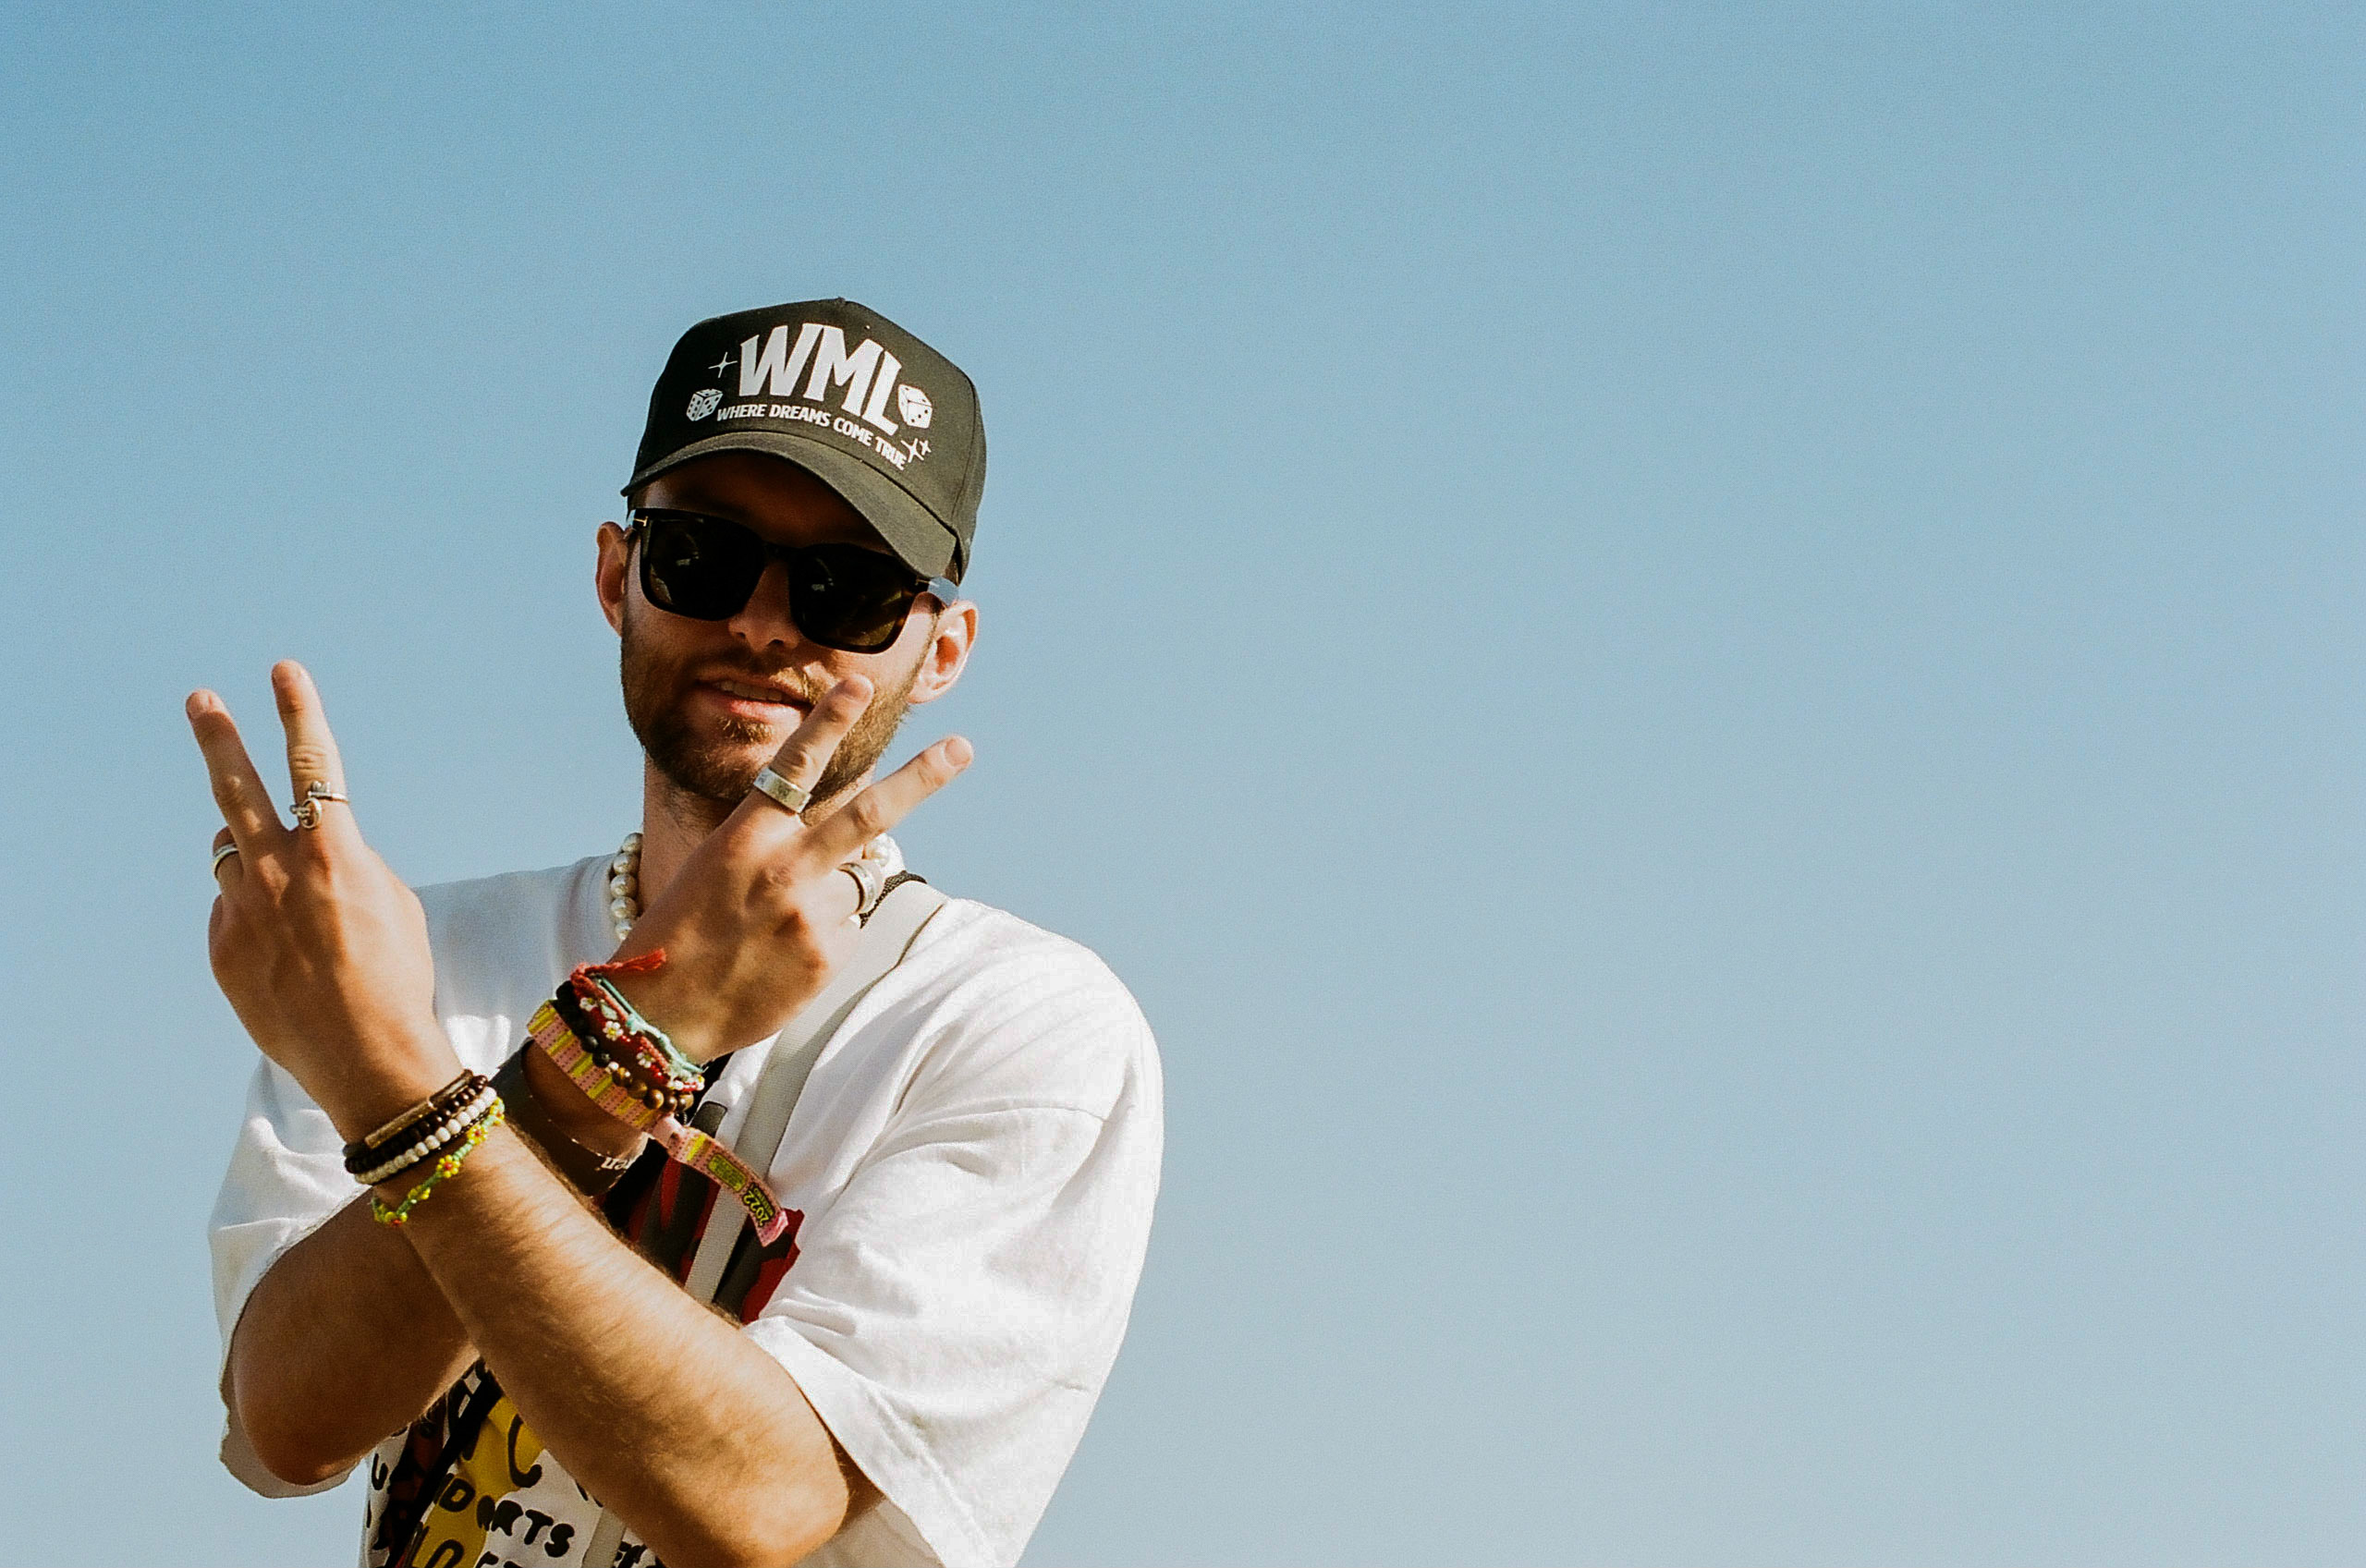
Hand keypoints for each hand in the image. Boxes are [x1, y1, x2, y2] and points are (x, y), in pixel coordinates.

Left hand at [189, 661, 457, 1140]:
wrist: (367, 1054)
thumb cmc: (397, 974)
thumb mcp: (392, 901)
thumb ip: (346, 861)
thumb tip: (303, 849)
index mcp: (333, 852)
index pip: (313, 764)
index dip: (299, 711)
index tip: (284, 670)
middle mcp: (278, 872)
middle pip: (234, 788)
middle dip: (218, 736)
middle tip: (201, 700)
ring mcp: (242, 912)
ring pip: (231, 857)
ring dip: (252, 857)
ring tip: (286, 890)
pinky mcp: (222, 950)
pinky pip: (232, 913)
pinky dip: (256, 920)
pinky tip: (290, 955)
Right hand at [610, 675, 971, 1061]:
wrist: (660, 1014)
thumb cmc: (681, 933)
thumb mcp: (715, 871)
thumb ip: (777, 849)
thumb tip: (851, 853)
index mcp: (744, 839)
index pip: (794, 768)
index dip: (827, 723)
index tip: (857, 684)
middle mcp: (784, 870)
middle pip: (868, 814)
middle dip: (921, 778)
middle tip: (961, 748)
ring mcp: (811, 914)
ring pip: (853, 884)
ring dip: (829, 898)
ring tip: (775, 930)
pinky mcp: (830, 955)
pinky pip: (847, 929)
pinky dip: (825, 938)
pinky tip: (782, 959)